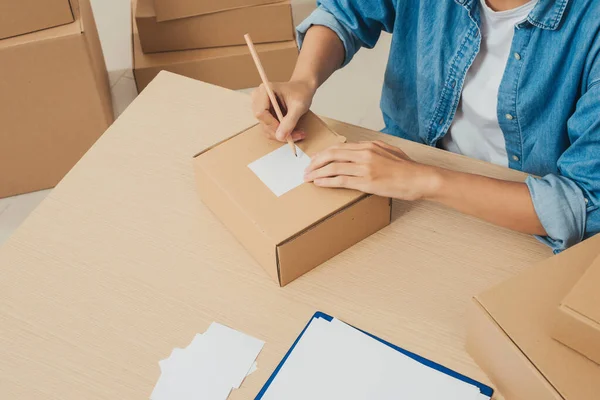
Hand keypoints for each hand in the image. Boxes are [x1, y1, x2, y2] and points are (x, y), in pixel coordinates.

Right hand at [251, 80, 315, 141]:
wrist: (303, 89)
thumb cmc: (301, 92)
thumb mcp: (299, 106)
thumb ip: (290, 121)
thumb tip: (280, 136)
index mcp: (264, 91)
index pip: (261, 113)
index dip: (273, 125)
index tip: (287, 133)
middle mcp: (258, 99)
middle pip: (263, 122)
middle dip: (280, 132)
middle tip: (297, 135)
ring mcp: (259, 107)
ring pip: (266, 128)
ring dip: (282, 135)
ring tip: (298, 133)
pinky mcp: (264, 115)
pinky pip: (269, 129)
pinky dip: (281, 133)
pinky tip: (293, 131)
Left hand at [304, 141, 440, 200]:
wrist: (419, 178)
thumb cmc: (407, 168)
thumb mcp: (389, 151)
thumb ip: (373, 149)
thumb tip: (359, 152)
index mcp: (369, 146)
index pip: (339, 147)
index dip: (323, 154)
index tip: (315, 160)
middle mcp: (364, 154)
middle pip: (332, 155)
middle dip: (315, 162)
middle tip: (306, 169)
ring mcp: (365, 167)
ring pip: (333, 167)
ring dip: (317, 173)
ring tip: (308, 178)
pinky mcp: (366, 182)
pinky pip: (340, 180)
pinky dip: (326, 181)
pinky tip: (318, 184)